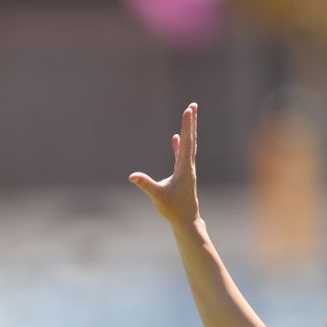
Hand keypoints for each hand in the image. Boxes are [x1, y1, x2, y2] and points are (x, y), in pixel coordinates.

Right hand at [128, 103, 200, 227]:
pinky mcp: (183, 174)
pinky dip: (179, 145)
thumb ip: (145, 184)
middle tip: (193, 105)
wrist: (187, 221)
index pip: (186, 143)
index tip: (188, 111)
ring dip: (188, 130)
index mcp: (184, 168)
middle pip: (191, 139)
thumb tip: (132, 176)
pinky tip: (176, 138)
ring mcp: (187, 170)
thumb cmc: (173, 209)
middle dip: (191, 122)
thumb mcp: (157, 196)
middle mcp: (188, 166)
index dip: (187, 126)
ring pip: (189, 145)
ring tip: (189, 115)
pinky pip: (182, 155)